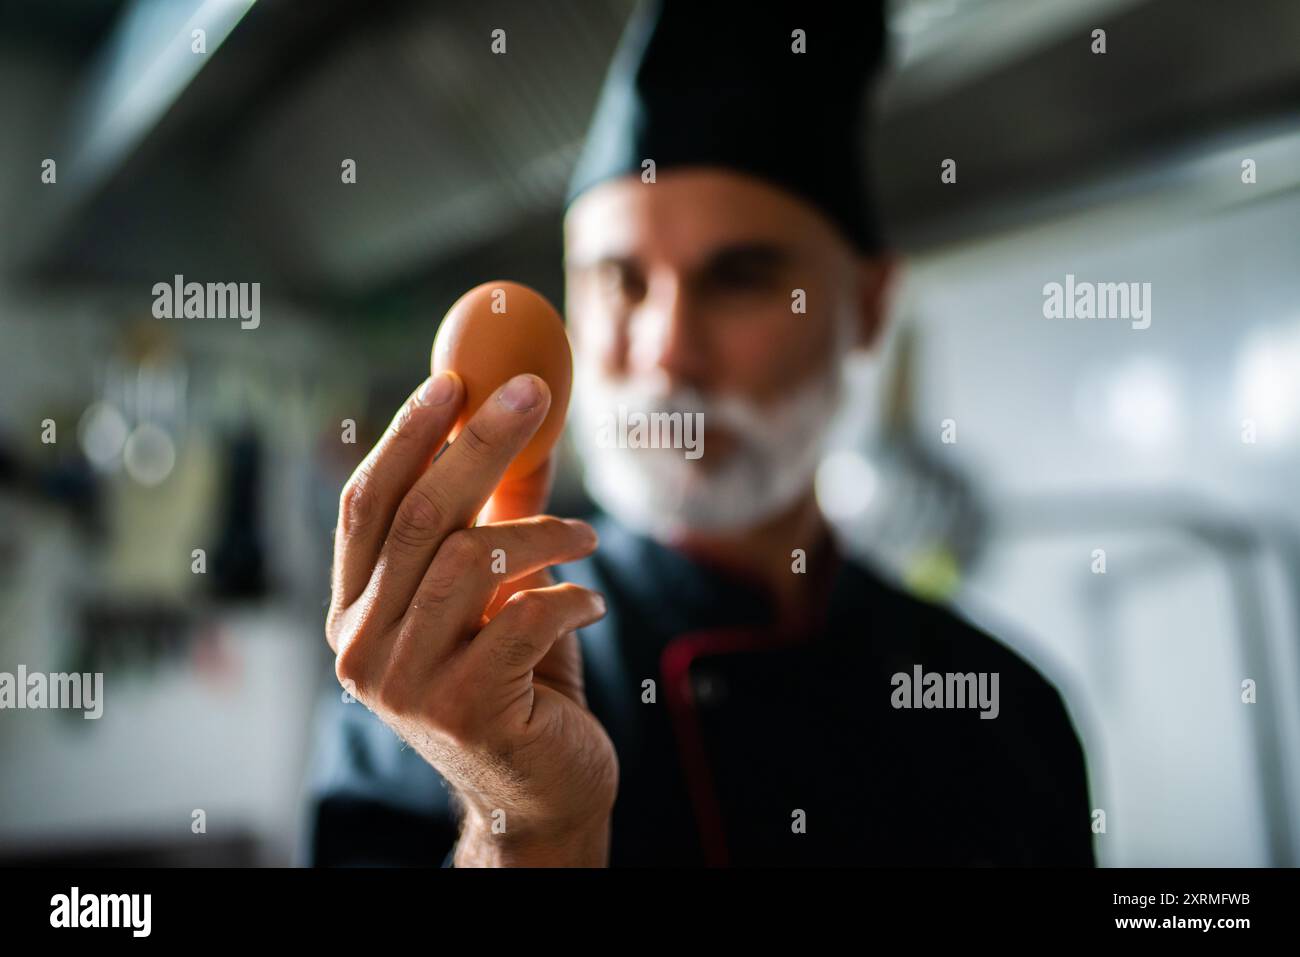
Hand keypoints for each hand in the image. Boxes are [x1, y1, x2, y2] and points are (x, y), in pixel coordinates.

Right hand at [326, 371, 617, 865]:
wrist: (540, 791)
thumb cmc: (518, 680)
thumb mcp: (500, 589)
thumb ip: (497, 513)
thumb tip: (521, 418)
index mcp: (354, 611)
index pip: (366, 504)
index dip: (406, 435)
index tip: (455, 378)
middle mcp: (360, 648)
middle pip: (417, 517)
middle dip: (477, 444)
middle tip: (532, 393)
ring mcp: (404, 685)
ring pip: (470, 560)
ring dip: (544, 531)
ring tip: (589, 535)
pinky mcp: (461, 710)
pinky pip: (523, 617)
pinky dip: (569, 595)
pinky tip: (591, 602)